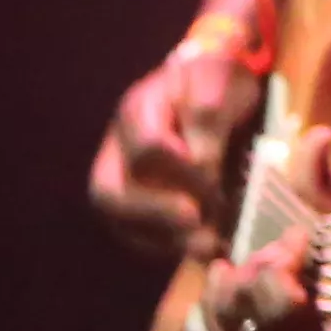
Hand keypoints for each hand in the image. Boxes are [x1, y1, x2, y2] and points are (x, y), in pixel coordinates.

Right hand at [89, 36, 260, 260]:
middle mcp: (117, 148)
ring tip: (205, 247)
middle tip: (196, 222)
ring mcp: (119, 177)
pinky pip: (134, 233)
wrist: (212, 85)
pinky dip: (165, 245)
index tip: (215, 177)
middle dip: (153, 213)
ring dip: (161, 238)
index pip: (148, 148)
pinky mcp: (131, 201)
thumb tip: (201, 163)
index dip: (181, 169)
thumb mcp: (220, 81)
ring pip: (117, 220)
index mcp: (138, 110)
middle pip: (109, 192)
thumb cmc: (216, 81)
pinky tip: (201, 249)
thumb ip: (209, 115)